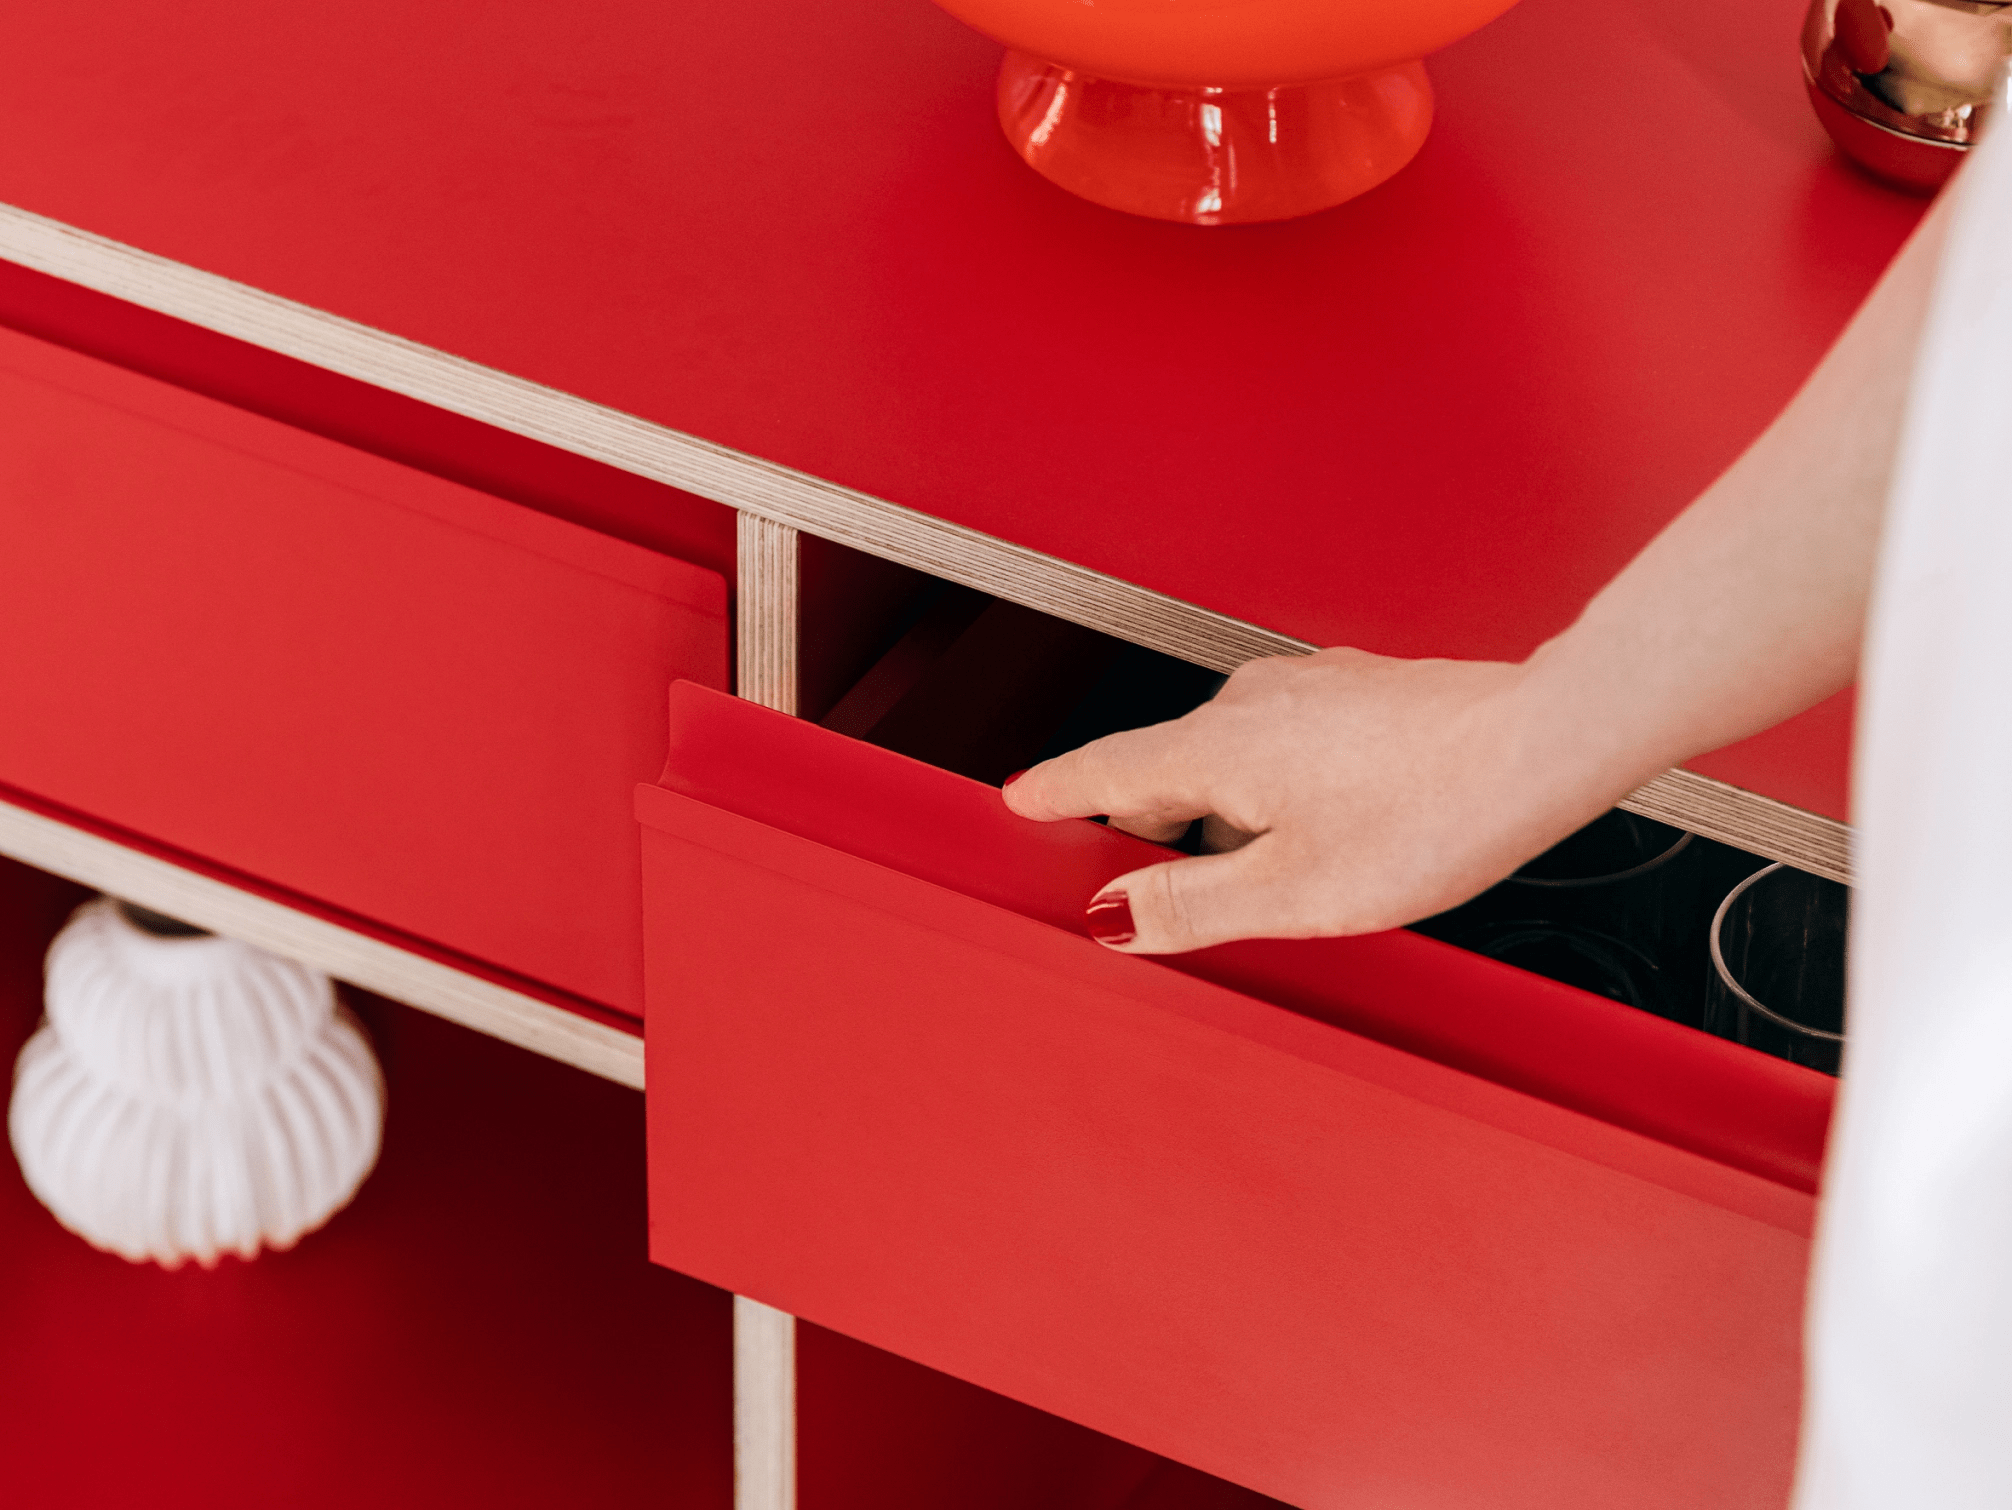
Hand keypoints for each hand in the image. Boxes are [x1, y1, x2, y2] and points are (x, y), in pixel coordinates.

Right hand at [1002, 647, 1623, 953]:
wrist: (1540, 746)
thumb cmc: (1434, 813)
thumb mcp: (1293, 891)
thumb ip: (1190, 904)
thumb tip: (1116, 915)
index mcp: (1217, 747)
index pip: (1106, 768)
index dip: (1058, 791)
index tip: (1020, 799)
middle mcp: (1252, 702)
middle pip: (1164, 761)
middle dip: (1143, 814)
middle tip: (1133, 871)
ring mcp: (1308, 689)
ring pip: (1227, 750)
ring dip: (1217, 802)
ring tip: (1246, 865)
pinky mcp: (1356, 692)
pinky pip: (1279, 739)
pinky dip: (1268, 781)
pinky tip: (1313, 821)